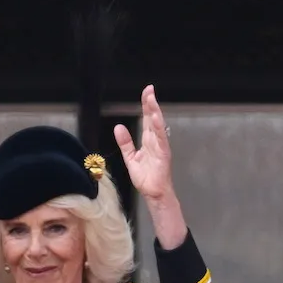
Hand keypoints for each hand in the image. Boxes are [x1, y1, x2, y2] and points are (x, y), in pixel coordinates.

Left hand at [113, 85, 173, 204]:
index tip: (146, 92)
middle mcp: (155, 141)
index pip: (146, 119)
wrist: (153, 193)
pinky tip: (156, 118)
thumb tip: (118, 127)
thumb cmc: (146, 177)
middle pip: (152, 118)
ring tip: (151, 99)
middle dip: (151, 104)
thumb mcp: (130, 158)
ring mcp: (160, 147)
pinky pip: (161, 139)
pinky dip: (158, 128)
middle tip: (149, 89)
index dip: (146, 105)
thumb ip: (125, 143)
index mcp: (148, 140)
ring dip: (155, 112)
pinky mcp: (163, 154)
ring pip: (157, 126)